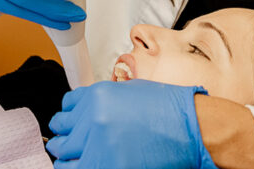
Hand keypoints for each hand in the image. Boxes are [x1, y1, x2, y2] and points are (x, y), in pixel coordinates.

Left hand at [46, 80, 217, 168]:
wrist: (191, 127)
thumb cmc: (168, 110)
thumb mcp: (129, 92)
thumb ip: (102, 102)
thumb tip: (84, 115)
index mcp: (97, 95)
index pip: (66, 108)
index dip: (69, 119)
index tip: (70, 126)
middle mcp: (93, 117)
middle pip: (61, 132)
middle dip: (67, 138)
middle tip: (72, 145)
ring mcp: (97, 143)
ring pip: (63, 155)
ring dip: (69, 157)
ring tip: (79, 159)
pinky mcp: (105, 165)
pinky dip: (80, 167)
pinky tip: (88, 164)